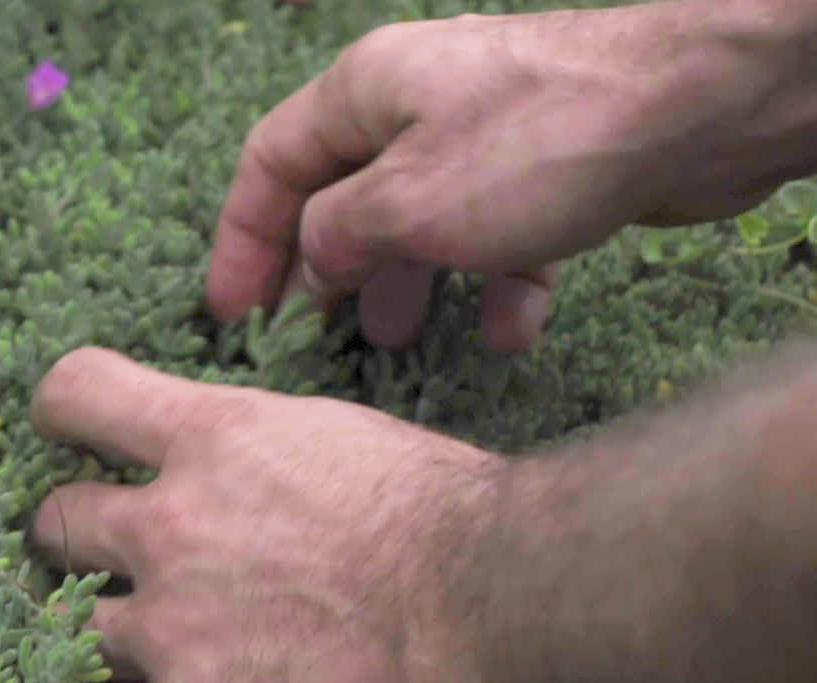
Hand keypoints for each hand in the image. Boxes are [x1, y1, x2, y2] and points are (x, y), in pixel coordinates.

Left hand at [29, 347, 503, 682]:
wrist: (486, 603)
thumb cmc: (440, 512)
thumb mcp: (335, 437)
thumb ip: (254, 446)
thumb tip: (230, 452)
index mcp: (211, 439)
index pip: (76, 394)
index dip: (63, 410)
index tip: (71, 429)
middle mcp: (170, 526)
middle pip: (54, 521)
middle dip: (76, 535)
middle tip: (115, 553)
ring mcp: (171, 626)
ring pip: (71, 626)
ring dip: (103, 632)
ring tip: (155, 641)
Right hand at [206, 1, 797, 352]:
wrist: (698, 108)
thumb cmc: (534, 144)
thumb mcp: (406, 202)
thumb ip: (336, 237)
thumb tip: (310, 265)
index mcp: (363, 93)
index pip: (271, 164)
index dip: (243, 240)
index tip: (232, 313)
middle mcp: (418, 108)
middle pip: (344, 196)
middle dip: (328, 271)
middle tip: (317, 336)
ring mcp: (486, 139)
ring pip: (421, 223)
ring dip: (406, 284)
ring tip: (400, 341)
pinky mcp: (549, 173)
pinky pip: (498, 237)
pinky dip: (494, 284)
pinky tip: (507, 330)